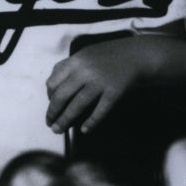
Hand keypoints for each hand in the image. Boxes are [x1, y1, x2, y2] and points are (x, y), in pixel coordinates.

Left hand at [45, 35, 185, 133]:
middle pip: (62, 95)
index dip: (49, 96)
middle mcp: (85, 71)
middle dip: (52, 112)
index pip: (53, 81)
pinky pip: (100, 110)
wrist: (136, 55)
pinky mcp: (114, 91)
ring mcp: (100, 81)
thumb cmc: (106, 56)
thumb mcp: (84, 55)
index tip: (51, 105)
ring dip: (65, 119)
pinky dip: (91, 122)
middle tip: (49, 123)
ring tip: (58, 129)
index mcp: (75, 61)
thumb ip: (67, 66)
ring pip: (77, 105)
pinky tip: (84, 130)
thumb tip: (50, 85)